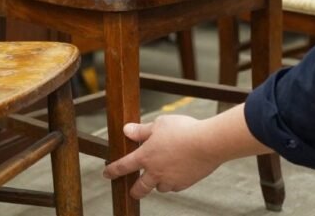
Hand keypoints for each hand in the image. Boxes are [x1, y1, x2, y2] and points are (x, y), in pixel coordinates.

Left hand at [102, 115, 220, 198]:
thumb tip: (126, 130)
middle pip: (140, 188)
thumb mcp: (160, 123)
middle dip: (134, 190)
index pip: (123, 166)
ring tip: (161, 176)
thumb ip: (142, 130)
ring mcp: (170, 179)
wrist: (208, 143)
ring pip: (159, 188)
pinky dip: (174, 182)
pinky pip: (175, 186)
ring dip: (158, 183)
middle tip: (133, 191)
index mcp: (146, 156)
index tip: (106, 174)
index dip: (113, 170)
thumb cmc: (184, 130)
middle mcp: (155, 171)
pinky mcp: (185, 183)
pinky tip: (178, 173)